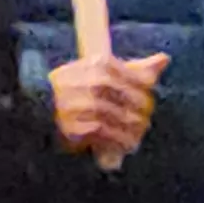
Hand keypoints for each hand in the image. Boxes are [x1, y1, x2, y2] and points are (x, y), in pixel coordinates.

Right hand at [48, 52, 169, 166]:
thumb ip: (134, 69)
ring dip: (131, 129)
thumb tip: (164, 59)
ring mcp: (79, 104)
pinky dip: (118, 139)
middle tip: (145, 121)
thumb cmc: (78, 88)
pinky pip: (104, 133)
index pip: (135, 78)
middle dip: (140, 112)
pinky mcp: (73, 125)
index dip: (144, 92)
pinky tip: (126, 143)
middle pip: (129, 99)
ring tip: (137, 135)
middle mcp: (89, 82)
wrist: (39, 106)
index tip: (147, 103)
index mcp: (98, 63)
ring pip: (118, 117)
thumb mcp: (103, 72)